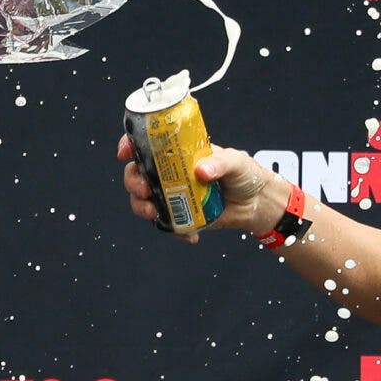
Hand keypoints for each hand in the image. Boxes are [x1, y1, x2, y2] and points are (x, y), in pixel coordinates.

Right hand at [114, 136, 285, 242]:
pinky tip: (189, 236)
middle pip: (137, 173)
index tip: (124, 152)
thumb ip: (220, 163)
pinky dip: (171, 230)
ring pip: (143, 200)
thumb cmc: (245, 174)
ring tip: (153, 212)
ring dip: (141, 206)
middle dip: (133, 182)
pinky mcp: (180, 214)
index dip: (130, 145)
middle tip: (144, 190)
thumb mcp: (235, 162)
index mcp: (180, 153)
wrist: (256, 203)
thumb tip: (201, 170)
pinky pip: (165, 223)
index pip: (148, 144)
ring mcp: (173, 194)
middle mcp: (171, 172)